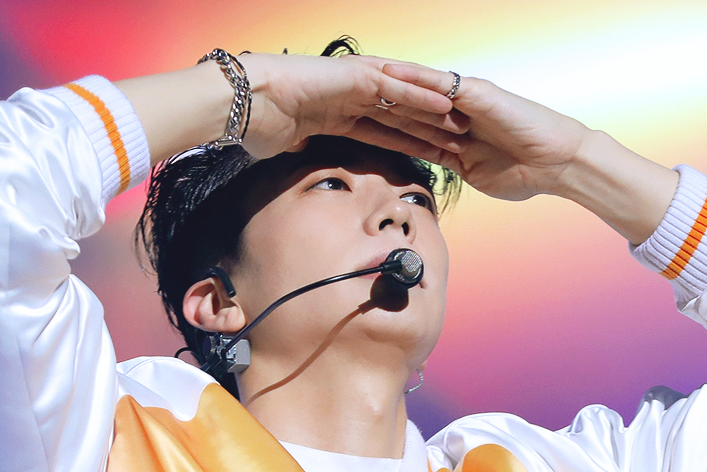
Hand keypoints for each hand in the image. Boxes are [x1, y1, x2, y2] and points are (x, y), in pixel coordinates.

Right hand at [233, 52, 458, 160]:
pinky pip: (396, 86)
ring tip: (464, 122)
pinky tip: (445, 103)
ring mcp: (355, 83)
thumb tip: (302, 160)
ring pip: (405, 99)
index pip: (385, 132)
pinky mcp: (355, 76)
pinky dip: (421, 94)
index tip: (434, 160)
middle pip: (402, 115)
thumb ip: (302, 150)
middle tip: (462, 142)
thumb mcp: (288, 146)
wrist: (242, 103)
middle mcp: (352, 95)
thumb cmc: (258, 124)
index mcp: (340, 114)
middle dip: (432, 130)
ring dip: (435, 112)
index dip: (411, 145)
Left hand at [352, 59, 680, 244]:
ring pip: (414, 89)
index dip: (375, 123)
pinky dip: (410, 78)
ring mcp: (462, 101)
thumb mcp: (478, 177)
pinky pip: (435, 83)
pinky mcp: (473, 93)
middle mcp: (453, 112)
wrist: (557, 163)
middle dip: (369, 97)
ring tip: (350, 73)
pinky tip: (384, 72)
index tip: (343, 122)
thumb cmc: (526, 173)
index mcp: (450, 134)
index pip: (405, 127)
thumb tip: (438, 186)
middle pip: (402, 103)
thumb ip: (455, 172)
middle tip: (333, 90)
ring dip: (382, 81)